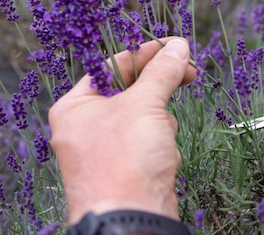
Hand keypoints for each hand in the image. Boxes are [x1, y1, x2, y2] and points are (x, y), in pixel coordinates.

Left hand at [48, 38, 196, 223]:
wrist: (132, 219)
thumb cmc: (124, 160)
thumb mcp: (144, 104)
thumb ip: (162, 72)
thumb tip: (177, 47)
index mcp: (76, 108)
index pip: (112, 66)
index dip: (145, 53)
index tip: (175, 46)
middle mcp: (87, 127)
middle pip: (130, 90)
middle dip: (159, 87)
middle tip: (188, 72)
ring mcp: (107, 148)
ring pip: (145, 115)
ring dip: (161, 120)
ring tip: (163, 136)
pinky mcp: (127, 166)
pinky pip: (150, 140)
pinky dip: (161, 143)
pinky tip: (163, 156)